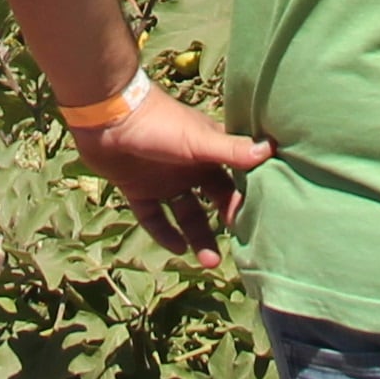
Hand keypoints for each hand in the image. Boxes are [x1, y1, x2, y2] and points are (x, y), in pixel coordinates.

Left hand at [63, 88, 270, 266]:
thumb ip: (231, 150)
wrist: (108, 116)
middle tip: (238, 250)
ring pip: (186, 213)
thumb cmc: (160, 123)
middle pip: (214, 199)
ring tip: (210, 262)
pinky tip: (178, 249)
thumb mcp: (198, 140)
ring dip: (198, 236)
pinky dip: (164, 233)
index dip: (247, 198)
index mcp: (208, 151)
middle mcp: (189, 167)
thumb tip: (270, 150)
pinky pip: (154, 217)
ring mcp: (164, 179)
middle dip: (225, 222)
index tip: (261, 222)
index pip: (235, 178)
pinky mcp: (138, 189)